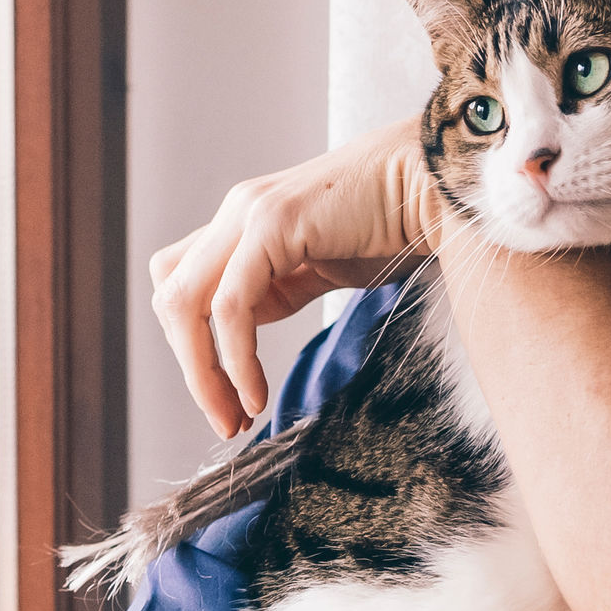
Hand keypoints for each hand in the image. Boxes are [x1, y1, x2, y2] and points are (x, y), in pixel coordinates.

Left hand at [150, 120, 428, 434]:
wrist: (439, 188)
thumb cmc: (394, 226)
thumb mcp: (320, 268)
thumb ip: (275, 291)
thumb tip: (238, 334)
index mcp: (243, 221)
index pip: (182, 286)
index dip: (193, 347)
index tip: (229, 400)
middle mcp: (236, 212)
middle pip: (171, 298)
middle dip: (192, 369)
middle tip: (226, 422)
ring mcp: (248, 213)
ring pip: (185, 304)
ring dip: (205, 374)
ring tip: (238, 417)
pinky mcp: (271, 224)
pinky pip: (230, 307)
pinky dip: (235, 359)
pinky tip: (256, 394)